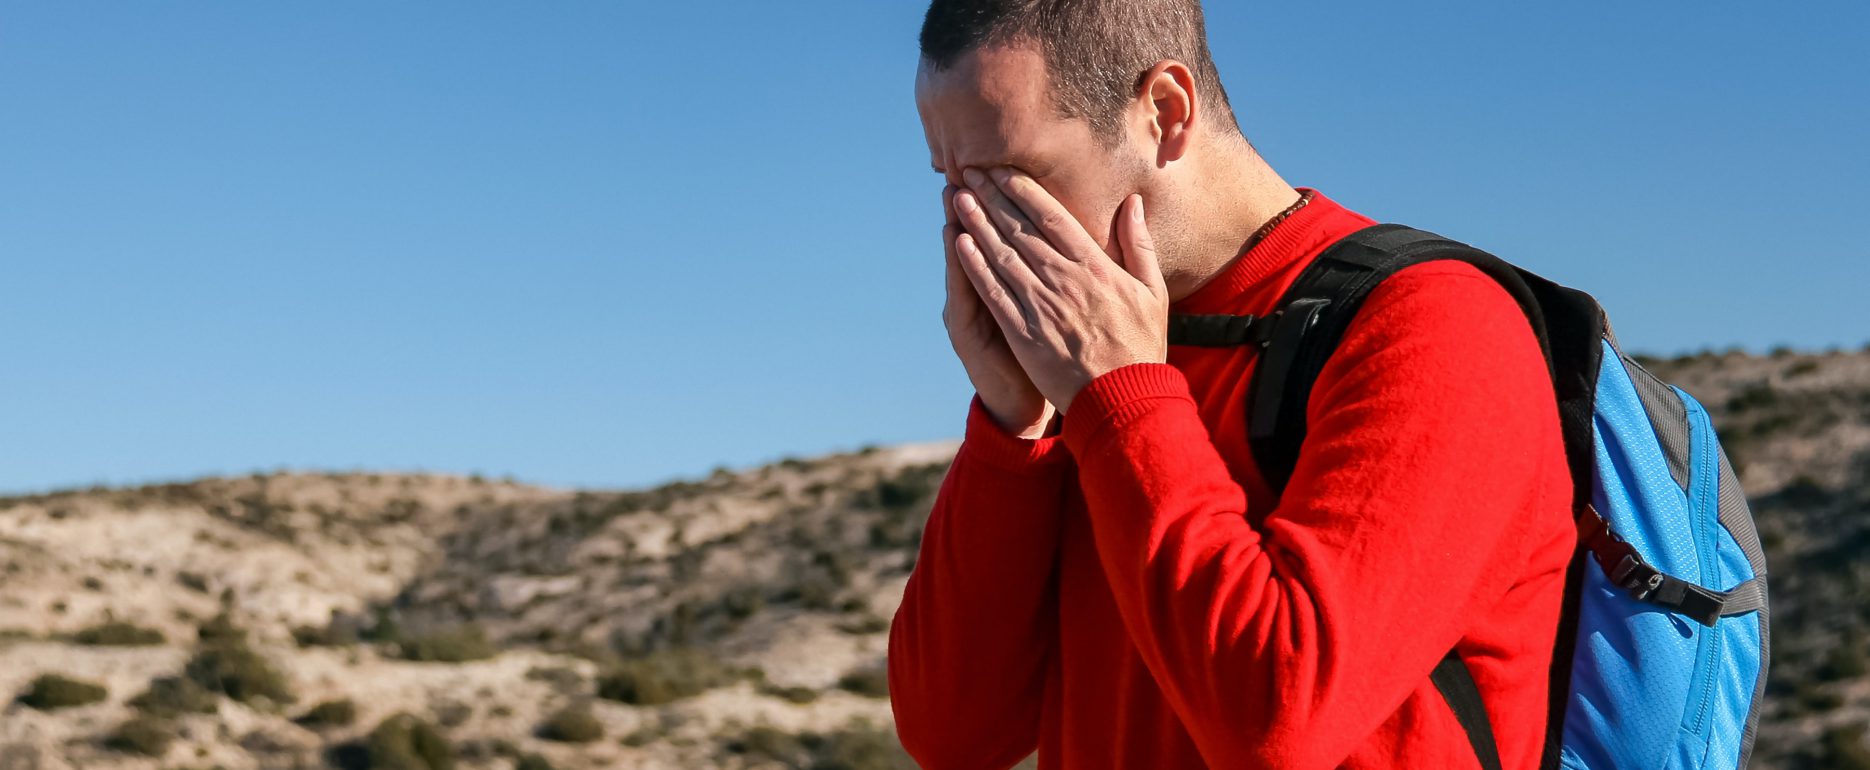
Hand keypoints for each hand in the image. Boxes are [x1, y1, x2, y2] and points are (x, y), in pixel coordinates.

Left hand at [951, 166, 1167, 414]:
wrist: (1123, 399)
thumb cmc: (1141, 347)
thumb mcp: (1152, 291)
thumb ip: (1139, 244)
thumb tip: (1133, 203)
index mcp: (1095, 266)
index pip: (1052, 217)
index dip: (1023, 189)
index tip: (1002, 169)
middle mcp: (1064, 280)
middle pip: (1020, 229)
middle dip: (992, 196)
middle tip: (969, 169)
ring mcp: (1041, 306)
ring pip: (1002, 255)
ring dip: (977, 223)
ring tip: (958, 197)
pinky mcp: (1023, 334)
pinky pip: (994, 294)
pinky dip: (975, 267)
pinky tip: (959, 244)